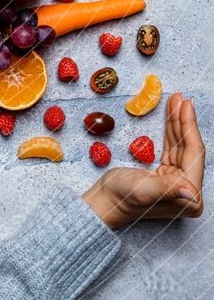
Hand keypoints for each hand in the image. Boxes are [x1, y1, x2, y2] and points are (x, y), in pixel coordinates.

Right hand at [83, 94, 203, 227]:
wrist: (104, 202)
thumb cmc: (121, 198)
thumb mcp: (144, 191)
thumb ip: (168, 190)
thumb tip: (192, 195)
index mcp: (188, 196)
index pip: (193, 153)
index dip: (190, 126)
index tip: (186, 104)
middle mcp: (187, 190)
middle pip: (188, 147)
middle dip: (183, 120)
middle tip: (180, 97)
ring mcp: (177, 182)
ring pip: (180, 145)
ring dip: (177, 122)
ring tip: (175, 101)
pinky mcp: (166, 176)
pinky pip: (172, 148)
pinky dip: (170, 131)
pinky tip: (171, 117)